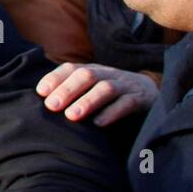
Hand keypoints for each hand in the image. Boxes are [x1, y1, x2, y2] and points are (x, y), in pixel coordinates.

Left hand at [37, 61, 158, 125]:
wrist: (152, 93)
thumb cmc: (111, 96)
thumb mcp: (91, 89)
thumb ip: (71, 93)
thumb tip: (42, 104)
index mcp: (92, 70)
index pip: (71, 68)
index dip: (55, 78)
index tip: (40, 93)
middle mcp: (108, 74)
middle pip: (86, 75)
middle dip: (67, 90)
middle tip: (52, 106)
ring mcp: (125, 85)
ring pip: (105, 88)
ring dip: (87, 101)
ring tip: (71, 116)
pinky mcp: (141, 99)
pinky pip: (127, 103)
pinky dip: (112, 113)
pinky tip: (99, 123)